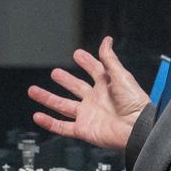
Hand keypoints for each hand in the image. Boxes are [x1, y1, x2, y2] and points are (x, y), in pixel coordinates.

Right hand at [28, 37, 147, 150]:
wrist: (136, 128)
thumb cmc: (134, 103)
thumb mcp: (121, 75)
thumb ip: (110, 58)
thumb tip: (106, 41)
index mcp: (106, 86)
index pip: (94, 70)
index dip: (86, 62)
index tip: (78, 54)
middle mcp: (95, 100)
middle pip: (75, 88)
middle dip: (65, 80)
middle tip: (55, 73)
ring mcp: (88, 115)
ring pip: (62, 106)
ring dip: (47, 99)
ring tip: (34, 91)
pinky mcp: (83, 129)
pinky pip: (62, 127)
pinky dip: (49, 123)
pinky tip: (38, 116)